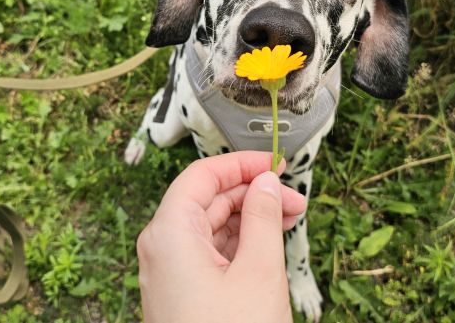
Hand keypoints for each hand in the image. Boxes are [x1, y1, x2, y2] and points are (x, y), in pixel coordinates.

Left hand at [137, 151, 306, 322]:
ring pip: (210, 227)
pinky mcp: (180, 291)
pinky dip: (239, 244)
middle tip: (294, 199)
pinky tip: (267, 244)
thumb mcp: (258, 271)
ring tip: (288, 220)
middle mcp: (161, 249)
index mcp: (169, 234)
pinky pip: (208, 252)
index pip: (202, 175)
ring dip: (250, 219)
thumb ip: (262, 218)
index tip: (276, 164)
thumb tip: (266, 183)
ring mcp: (169, 272)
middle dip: (253, 193)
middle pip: (207, 200)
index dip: (241, 164)